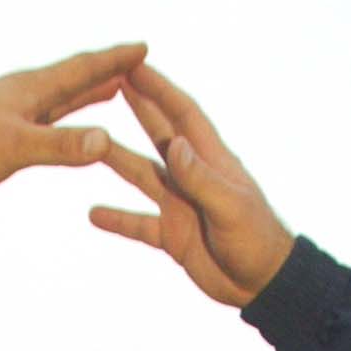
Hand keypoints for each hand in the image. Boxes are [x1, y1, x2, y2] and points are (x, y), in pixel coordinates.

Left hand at [0, 44, 146, 195]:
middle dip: (108, 70)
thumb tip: (105, 141)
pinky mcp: (4, 132)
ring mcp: (15, 112)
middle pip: (76, 78)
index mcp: (33, 89)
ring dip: (88, 93)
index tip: (144, 48)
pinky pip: (46, 121)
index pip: (83, 68)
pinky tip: (64, 126)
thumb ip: (60, 145)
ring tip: (112, 87)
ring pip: (62, 98)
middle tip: (138, 62)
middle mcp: (27, 94)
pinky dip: (65, 118)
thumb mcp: (16, 148)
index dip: (114, 60)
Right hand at [90, 64, 294, 307]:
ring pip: (142, 175)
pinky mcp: (171, 235)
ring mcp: (180, 204)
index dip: (159, 90)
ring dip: (117, 159)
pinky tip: (93, 214)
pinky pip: (138, 224)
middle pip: (158, 134)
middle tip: (109, 83)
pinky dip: (117, 219)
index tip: (135, 67)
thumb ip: (200, 178)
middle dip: (137, 107)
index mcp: (211, 160)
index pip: (181, 115)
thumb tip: (174, 145)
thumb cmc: (256, 239)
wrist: (261, 283)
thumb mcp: (229, 207)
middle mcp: (191, 176)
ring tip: (89, 144)